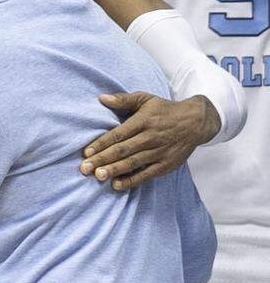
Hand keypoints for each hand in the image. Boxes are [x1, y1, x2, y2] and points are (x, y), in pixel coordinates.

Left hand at [80, 92, 218, 189]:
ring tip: (98, 176)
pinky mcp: (166, 164)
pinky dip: (132, 180)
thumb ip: (123, 99)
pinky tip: (117, 185)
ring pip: (133, 163)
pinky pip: (147, 174)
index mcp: (143, 122)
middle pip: (123, 150)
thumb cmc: (165, 110)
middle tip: (84, 168)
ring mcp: (159, 152)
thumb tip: (101, 98)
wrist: (197, 122)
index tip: (86, 153)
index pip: (118, 134)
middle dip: (103, 160)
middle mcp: (150, 138)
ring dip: (114, 171)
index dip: (101, 144)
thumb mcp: (146, 99)